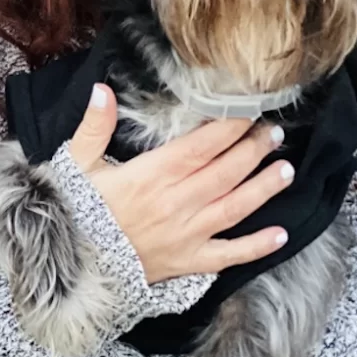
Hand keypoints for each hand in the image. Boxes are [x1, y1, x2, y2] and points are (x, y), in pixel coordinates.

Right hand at [69, 85, 293, 283]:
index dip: (228, 128)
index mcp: (151, 176)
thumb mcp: (77, 163)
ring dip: (263, 188)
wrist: (70, 266)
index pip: (200, 146)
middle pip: (225, 172)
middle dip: (254, 150)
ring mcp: (185, 235)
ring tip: (286, 170)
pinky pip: (228, 255)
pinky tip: (281, 234)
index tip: (249, 111)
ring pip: (234, 208)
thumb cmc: (77, 211)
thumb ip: (94, 126)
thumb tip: (101, 90)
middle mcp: (175, 203)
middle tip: (275, 132)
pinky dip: (256, 246)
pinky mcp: (187, 262)